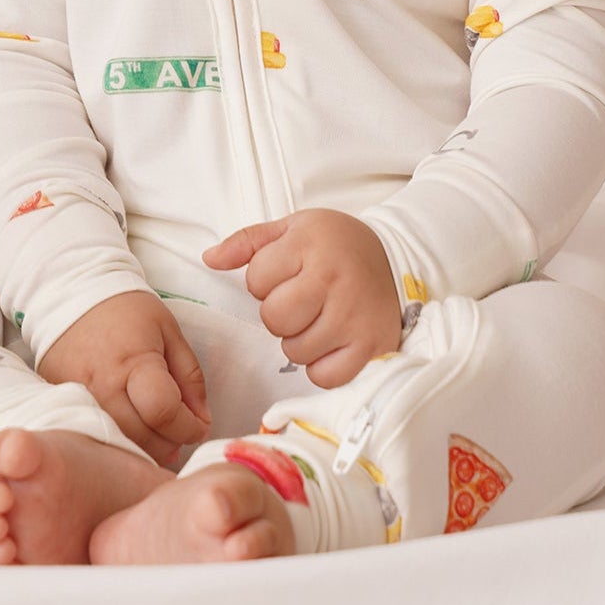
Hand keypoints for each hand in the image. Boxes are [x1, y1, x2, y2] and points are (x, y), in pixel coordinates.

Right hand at [36, 289, 210, 467]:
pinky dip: (121, 440)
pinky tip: (132, 429)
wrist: (72, 297)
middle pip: (143, 438)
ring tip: (158, 430)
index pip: (163, 411)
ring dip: (147, 446)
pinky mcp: (64, 406)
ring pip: (120, 444)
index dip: (188, 426)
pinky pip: (97, 437)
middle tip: (180, 429)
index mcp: (134, 362)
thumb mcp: (169, 331)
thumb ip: (190, 377)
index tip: (198, 425)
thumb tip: (202, 421)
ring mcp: (79, 400)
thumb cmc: (126, 311)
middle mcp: (103, 387)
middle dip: (171, 442)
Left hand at [202, 208, 401, 389]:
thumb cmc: (335, 244)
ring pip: (296, 350)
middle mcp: (334, 279)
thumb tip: (208, 258)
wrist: (396, 256)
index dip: (264, 280)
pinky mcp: (372, 346)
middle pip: (274, 319)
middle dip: (279, 313)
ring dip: (299, 340)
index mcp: (310, 244)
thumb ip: (247, 242)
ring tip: (318, 318)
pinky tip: (332, 340)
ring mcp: (355, 316)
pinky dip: (322, 366)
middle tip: (300, 300)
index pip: (257, 279)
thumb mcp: (292, 228)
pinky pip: (324, 376)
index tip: (288, 273)